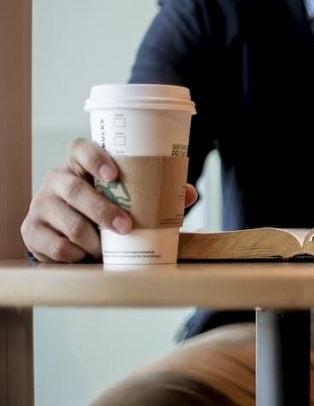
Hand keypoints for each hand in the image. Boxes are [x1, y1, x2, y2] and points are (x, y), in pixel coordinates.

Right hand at [20, 138, 198, 262]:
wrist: (71, 240)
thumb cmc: (105, 213)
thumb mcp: (128, 201)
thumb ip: (157, 195)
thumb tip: (189, 192)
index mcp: (80, 166)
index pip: (80, 148)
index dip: (95, 158)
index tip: (114, 174)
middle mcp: (56, 180)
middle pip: (74, 189)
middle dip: (103, 211)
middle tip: (126, 227)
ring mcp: (40, 204)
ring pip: (69, 222)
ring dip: (93, 240)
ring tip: (107, 249)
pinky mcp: (31, 230)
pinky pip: (57, 246)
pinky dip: (76, 255)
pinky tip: (85, 257)